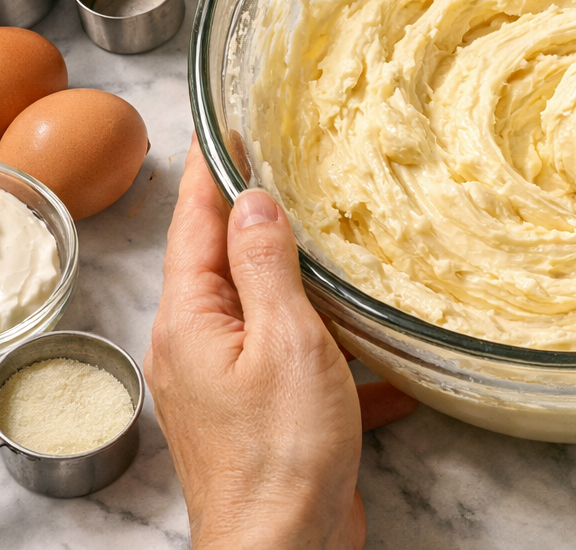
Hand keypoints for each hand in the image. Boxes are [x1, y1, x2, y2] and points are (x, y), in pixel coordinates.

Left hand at [145, 139, 415, 549]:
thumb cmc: (280, 452)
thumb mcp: (283, 341)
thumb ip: (265, 266)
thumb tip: (251, 200)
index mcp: (191, 319)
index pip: (194, 222)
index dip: (211, 170)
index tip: (222, 123)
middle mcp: (199, 347)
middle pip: (224, 263)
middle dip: (255, 216)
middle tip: (285, 164)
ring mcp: (230, 386)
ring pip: (267, 313)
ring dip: (302, 281)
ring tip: (339, 240)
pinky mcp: (264, 420)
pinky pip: (299, 366)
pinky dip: (336, 353)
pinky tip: (384, 356)